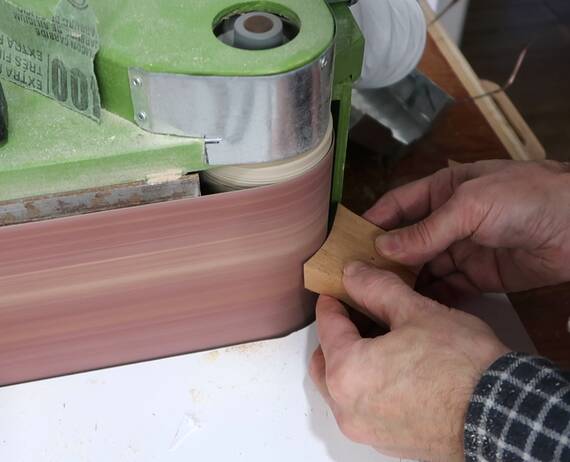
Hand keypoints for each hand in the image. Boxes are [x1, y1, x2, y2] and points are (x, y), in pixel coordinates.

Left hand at [309, 263, 509, 460]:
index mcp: (347, 372)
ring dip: (350, 362)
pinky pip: (363, 409)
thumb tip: (353, 274)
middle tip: (355, 316)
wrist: (503, 416)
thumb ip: (376, 289)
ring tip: (377, 341)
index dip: (331, 303)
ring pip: (341, 389)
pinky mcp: (388, 443)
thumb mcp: (416, 312)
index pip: (326, 327)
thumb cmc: (462, 367)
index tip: (336, 293)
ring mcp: (367, 430)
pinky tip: (393, 370)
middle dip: (335, 336)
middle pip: (325, 361)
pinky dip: (367, 387)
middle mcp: (348, 408)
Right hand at [365, 160, 569, 295]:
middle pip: (407, 241)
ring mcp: (462, 249)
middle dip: (384, 258)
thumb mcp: (471, 206)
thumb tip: (383, 248)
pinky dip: (429, 297)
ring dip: (403, 281)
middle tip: (356, 279)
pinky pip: (446, 288)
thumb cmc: (526, 198)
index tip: (345, 242)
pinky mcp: (478, 277)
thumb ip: (427, 230)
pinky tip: (410, 308)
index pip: (398, 206)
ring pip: (423, 267)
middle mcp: (448, 220)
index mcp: (443, 190)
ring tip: (376, 298)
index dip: (373, 222)